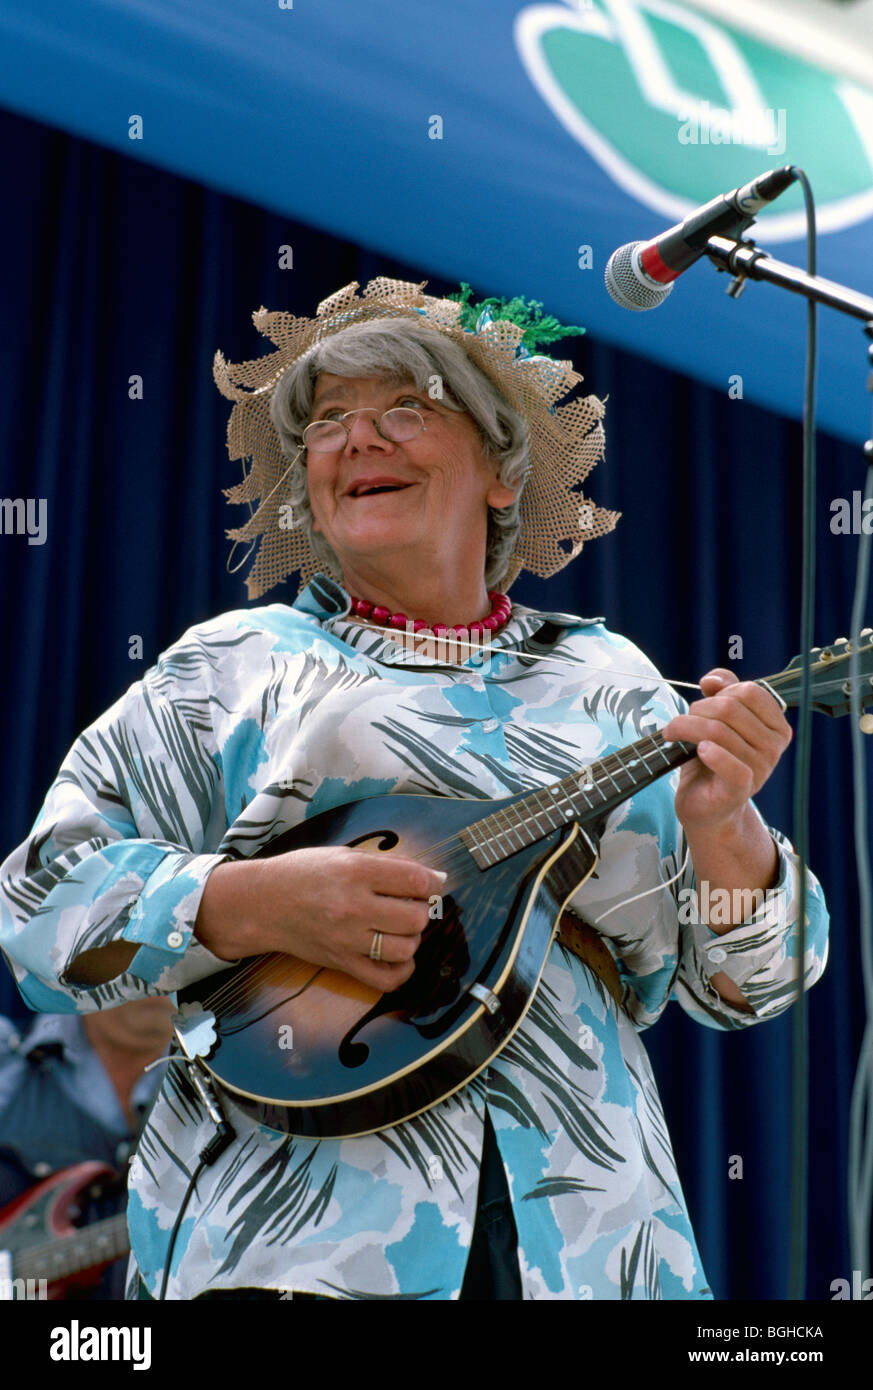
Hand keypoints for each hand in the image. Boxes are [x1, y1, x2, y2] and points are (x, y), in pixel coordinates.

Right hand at [196, 846, 443, 991]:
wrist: (262, 903)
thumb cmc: (304, 873)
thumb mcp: (345, 854)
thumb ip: (389, 865)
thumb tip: (433, 878)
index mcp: (355, 871)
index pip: (415, 880)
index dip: (431, 883)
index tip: (429, 884)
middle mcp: (353, 906)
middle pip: (416, 917)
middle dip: (421, 910)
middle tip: (409, 904)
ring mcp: (347, 939)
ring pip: (406, 948)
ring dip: (411, 938)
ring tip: (399, 927)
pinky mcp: (342, 963)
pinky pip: (387, 979)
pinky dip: (402, 970)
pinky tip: (397, 955)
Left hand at [661, 669, 791, 832]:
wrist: (706, 804)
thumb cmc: (713, 758)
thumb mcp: (718, 719)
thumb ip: (722, 691)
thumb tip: (711, 679)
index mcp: (775, 725)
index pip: (750, 691)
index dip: (722, 691)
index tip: (703, 702)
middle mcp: (774, 746)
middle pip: (730, 708)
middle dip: (698, 709)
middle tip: (681, 722)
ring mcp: (762, 768)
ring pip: (718, 731)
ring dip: (686, 727)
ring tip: (674, 734)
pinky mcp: (742, 788)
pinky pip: (730, 764)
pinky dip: (711, 754)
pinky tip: (699, 751)